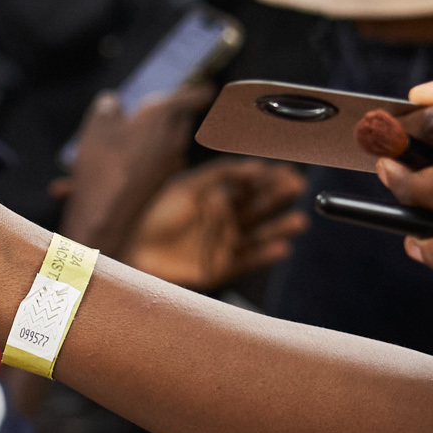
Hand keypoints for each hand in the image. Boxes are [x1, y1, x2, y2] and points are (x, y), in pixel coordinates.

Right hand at [53, 85, 210, 252]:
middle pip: (180, 120)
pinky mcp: (161, 183)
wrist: (108, 214)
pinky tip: (124, 163)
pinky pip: (158, 162)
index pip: (192, 96)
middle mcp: (174, 139)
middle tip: (156, 110)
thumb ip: (108, 107)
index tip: (207, 90)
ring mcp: (171, 164)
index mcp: (163, 115)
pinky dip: (147, 158)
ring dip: (157, 137)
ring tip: (130, 137)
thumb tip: (112, 103)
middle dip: (171, 114)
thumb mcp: (98, 125)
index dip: (198, 92)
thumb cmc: (104, 163)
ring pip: (169, 143)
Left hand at [127, 158, 306, 290]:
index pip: (248, 184)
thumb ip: (220, 174)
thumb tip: (255, 165)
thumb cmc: (155, 215)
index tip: (285, 170)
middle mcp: (224, 219)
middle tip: (297, 187)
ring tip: (299, 221)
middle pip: (257, 206)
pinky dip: (265, 254)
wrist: (134, 250)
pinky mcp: (221, 267)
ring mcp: (225, 243)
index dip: (267, 177)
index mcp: (216, 196)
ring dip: (279, 228)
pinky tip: (282, 248)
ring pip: (258, 234)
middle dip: (278, 197)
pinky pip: (248, 259)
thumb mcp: (187, 186)